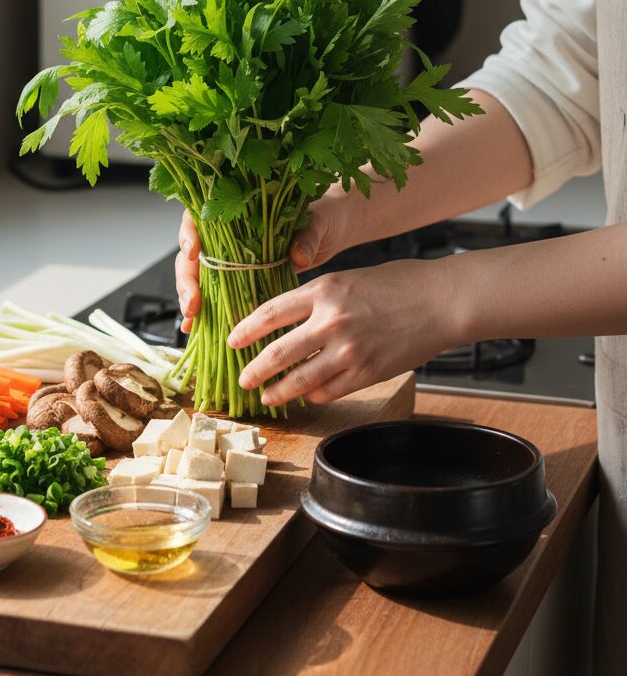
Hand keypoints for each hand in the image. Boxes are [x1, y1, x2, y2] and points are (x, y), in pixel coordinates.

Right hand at [174, 197, 349, 333]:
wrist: (330, 233)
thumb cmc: (320, 217)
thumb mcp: (315, 222)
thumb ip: (306, 236)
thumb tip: (298, 255)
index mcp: (233, 212)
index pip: (197, 219)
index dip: (188, 236)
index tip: (194, 253)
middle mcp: (223, 236)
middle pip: (190, 257)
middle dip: (186, 281)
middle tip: (193, 303)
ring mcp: (229, 261)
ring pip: (197, 280)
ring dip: (190, 301)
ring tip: (191, 322)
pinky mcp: (239, 281)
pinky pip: (215, 297)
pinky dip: (205, 314)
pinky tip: (196, 330)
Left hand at [227, 258, 461, 405]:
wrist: (442, 301)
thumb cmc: (397, 284)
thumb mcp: (347, 278)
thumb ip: (316, 298)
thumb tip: (286, 319)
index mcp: (323, 291)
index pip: (270, 313)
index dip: (245, 330)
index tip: (233, 340)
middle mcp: (331, 322)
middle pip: (277, 353)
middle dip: (253, 369)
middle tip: (241, 378)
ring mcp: (349, 351)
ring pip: (300, 380)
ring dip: (278, 391)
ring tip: (265, 396)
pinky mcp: (367, 373)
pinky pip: (329, 391)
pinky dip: (313, 396)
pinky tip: (305, 396)